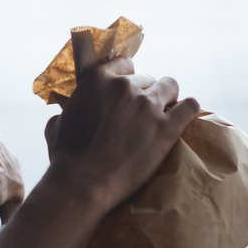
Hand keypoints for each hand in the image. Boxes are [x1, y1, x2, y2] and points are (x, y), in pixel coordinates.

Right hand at [44, 58, 199, 209]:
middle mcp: (124, 87)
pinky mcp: (166, 127)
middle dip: (145, 93)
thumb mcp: (57, 124)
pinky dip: (188, 109)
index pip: (124, 64)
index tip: (127, 90)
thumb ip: (65, 111)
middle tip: (141, 113)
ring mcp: (148, 106)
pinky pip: (190, 106)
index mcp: (98, 80)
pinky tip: (183, 116)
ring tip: (164, 113)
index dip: (127, 78)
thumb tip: (63, 114)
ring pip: (170, 86)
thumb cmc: (66, 157)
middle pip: (147, 78)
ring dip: (167, 98)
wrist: (84, 183)